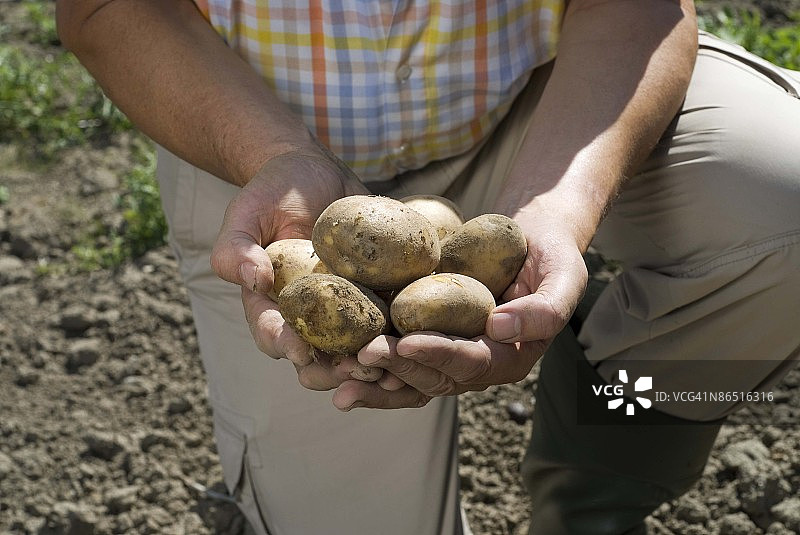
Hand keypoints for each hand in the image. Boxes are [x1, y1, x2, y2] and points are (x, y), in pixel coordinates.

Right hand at [210, 145, 382, 389]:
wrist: (314, 172)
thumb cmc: (272, 192)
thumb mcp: (245, 212)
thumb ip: (236, 248)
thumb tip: (253, 279)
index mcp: (271, 306)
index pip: (273, 334)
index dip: (284, 345)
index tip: (298, 351)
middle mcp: (309, 317)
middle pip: (318, 358)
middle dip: (334, 371)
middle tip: (354, 367)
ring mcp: (346, 308)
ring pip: (357, 350)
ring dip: (373, 363)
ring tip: (390, 366)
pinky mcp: (377, 293)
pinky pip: (391, 320)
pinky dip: (403, 335)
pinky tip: (421, 338)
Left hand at [332, 222, 587, 409]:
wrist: (533, 239)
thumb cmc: (554, 252)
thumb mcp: (564, 274)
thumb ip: (544, 308)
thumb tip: (497, 328)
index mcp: (511, 357)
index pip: (471, 362)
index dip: (437, 355)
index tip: (404, 342)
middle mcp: (479, 364)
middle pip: (433, 377)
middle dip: (395, 369)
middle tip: (357, 355)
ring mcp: (452, 354)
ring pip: (410, 377)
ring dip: (373, 379)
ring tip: (334, 376)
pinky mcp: (431, 338)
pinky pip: (400, 357)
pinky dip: (371, 362)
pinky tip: (336, 362)